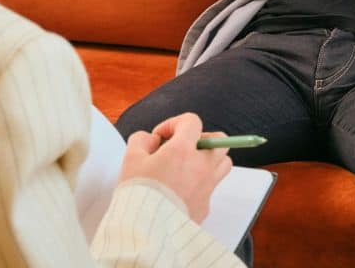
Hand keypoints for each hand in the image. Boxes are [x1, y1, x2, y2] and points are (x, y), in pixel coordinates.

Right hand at [117, 112, 232, 222]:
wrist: (146, 232)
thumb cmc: (138, 193)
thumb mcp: (130, 159)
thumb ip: (142, 140)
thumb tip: (152, 139)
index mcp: (183, 150)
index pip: (191, 122)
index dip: (174, 124)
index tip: (161, 137)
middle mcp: (201, 166)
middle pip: (218, 140)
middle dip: (200, 139)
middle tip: (181, 148)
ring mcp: (207, 187)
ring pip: (223, 163)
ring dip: (209, 159)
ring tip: (188, 166)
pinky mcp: (206, 206)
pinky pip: (211, 187)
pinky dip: (201, 183)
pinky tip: (182, 190)